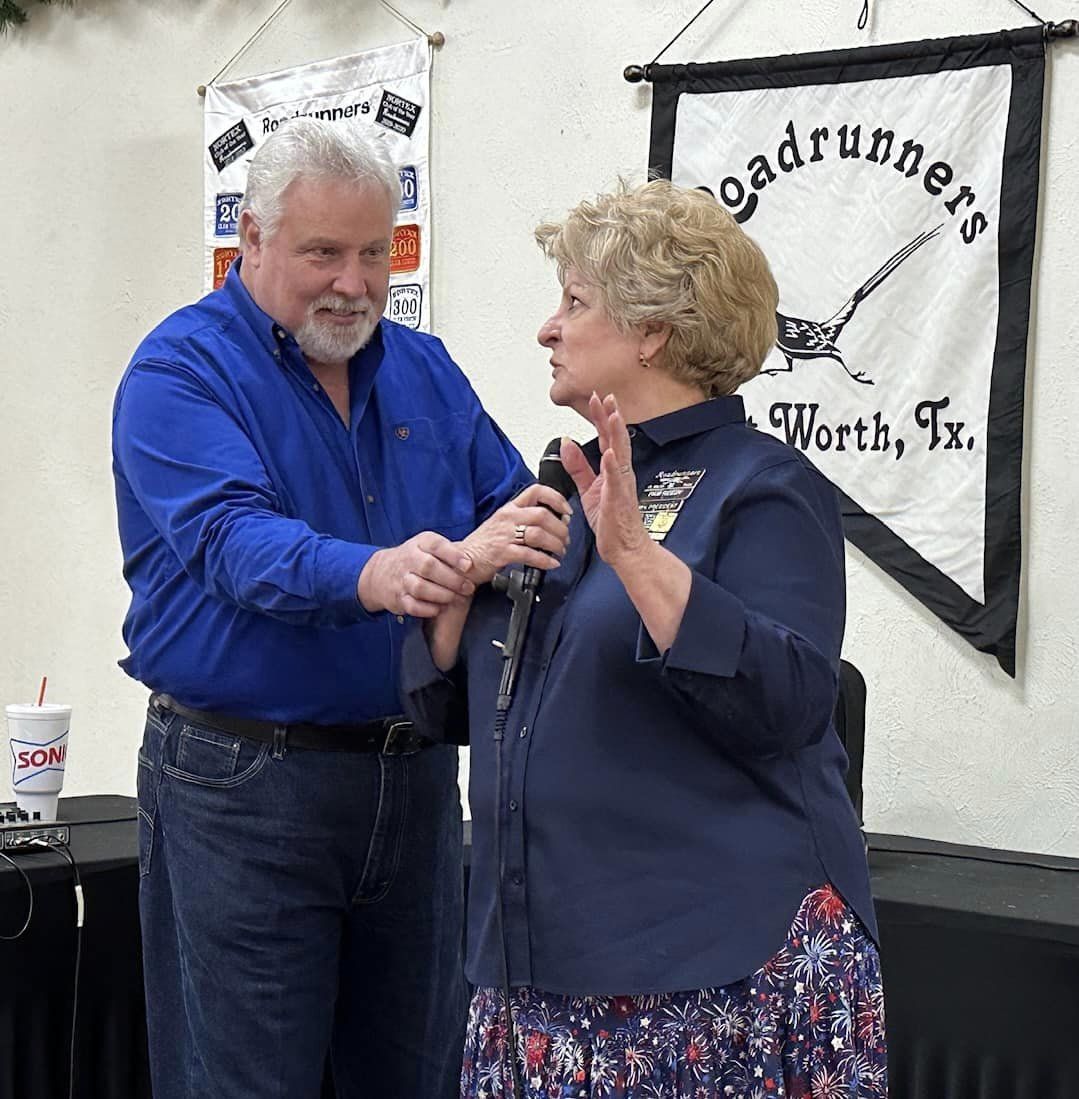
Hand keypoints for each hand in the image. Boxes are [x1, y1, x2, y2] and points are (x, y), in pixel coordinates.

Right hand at [358, 533, 475, 617]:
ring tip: (454, 598)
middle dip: (452, 579)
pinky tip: (439, 609)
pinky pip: (412, 605)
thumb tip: (482, 559)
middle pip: (429, 567)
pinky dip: (427, 609)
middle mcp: (409, 559)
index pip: (436, 545)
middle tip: (468, 587)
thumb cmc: (415, 559)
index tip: (468, 565)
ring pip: (420, 587)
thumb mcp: (428, 546)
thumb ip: (450, 552)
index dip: (453, 555)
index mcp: (420, 543)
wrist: (381, 573)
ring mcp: (402, 579)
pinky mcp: (399, 598)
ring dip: (441, 594)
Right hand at [458, 483, 571, 585]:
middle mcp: (508, 518)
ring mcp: (504, 535)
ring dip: (556, 544)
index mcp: (510, 508)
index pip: (536, 491)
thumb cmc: (484, 544)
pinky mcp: (502, 553)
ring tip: (560, 552)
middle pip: (543, 515)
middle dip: (561, 528)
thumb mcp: (502, 523)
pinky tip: (552, 564)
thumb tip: (551, 521)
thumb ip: (523, 519)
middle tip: (565, 539)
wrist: (462, 560)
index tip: (567, 511)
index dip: (556, 498)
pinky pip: (530, 554)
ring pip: (539, 534)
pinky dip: (545, 560)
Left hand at [561, 392, 650, 569]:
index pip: (607, 438)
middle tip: (605, 397)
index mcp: (612, 470)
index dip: (602, 418)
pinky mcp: (619, 500)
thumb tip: (567, 443)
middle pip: (615, 439)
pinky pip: (616, 481)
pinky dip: (612, 466)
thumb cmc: (612, 521)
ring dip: (616, 434)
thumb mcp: (589, 489)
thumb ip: (578, 466)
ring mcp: (621, 485)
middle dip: (610, 417)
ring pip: (619, 454)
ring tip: (613, 415)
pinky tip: (609, 453)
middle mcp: (620, 473)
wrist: (623, 548)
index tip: (597, 399)